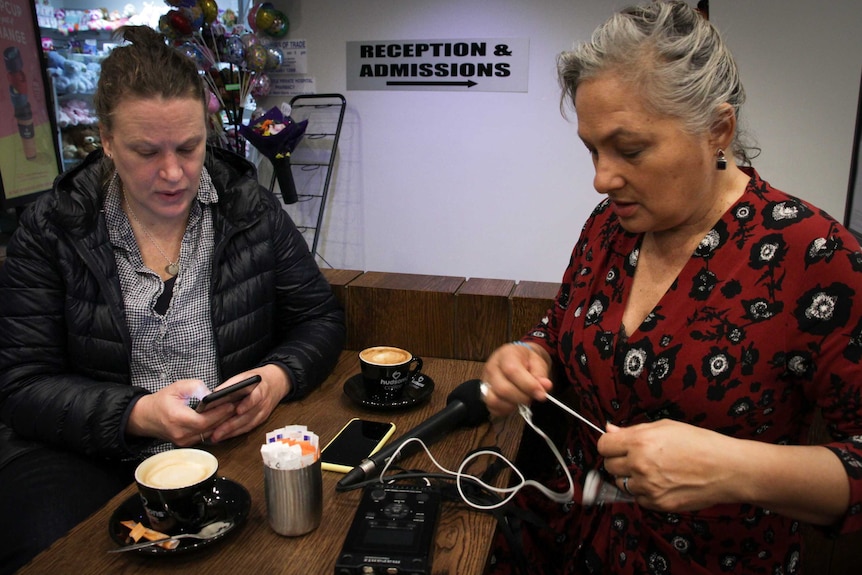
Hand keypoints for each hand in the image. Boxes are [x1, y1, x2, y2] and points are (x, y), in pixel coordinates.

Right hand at [127, 379, 235, 445]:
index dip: (219, 413)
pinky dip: (213, 428)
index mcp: (177, 418)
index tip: (231, 404)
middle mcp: (180, 433)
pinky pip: (204, 436)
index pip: (204, 420)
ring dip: (221, 423)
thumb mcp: (177, 387)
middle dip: (225, 417)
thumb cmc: (161, 401)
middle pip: (209, 428)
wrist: (145, 417)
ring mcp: (183, 441)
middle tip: (237, 406)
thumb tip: (211, 394)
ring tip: (232, 411)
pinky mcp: (186, 443)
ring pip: (208, 434)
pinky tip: (221, 419)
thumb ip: (196, 388)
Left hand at [208, 364, 290, 442]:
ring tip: (216, 437)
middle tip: (215, 433)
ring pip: (246, 425)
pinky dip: (236, 433)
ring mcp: (263, 413)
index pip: (255, 398)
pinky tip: (225, 436)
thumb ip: (231, 385)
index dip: (247, 405)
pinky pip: (248, 428)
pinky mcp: (261, 419)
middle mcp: (263, 403)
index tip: (238, 410)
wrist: (277, 382)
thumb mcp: (245, 376)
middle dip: (230, 426)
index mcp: (260, 390)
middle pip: (247, 416)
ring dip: (231, 432)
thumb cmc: (257, 379)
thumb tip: (212, 395)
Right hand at [480, 342, 553, 417]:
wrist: (517, 358)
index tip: (541, 394)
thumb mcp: (538, 362)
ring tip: (522, 400)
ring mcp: (486, 381)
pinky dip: (504, 410)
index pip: (512, 371)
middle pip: (502, 389)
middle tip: (532, 397)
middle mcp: (491, 367)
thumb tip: (545, 387)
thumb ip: (541, 374)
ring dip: (511, 405)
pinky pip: (491, 407)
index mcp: (505, 355)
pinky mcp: (484, 393)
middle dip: (522, 398)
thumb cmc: (527, 360)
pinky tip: (514, 404)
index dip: (528, 385)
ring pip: (493, 400)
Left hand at [598, 420, 737, 512]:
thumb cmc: (700, 443)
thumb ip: (633, 430)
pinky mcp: (657, 504)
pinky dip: (644, 492)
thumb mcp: (665, 427)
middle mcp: (640, 465)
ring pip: (621, 484)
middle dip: (619, 461)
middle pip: (609, 466)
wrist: (727, 469)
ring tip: (652, 470)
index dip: (610, 444)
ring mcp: (648, 487)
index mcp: (640, 442)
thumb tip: (610, 429)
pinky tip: (661, 482)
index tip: (616, 445)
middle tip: (637, 457)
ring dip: (630, 478)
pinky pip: (637, 498)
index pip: (603, 445)